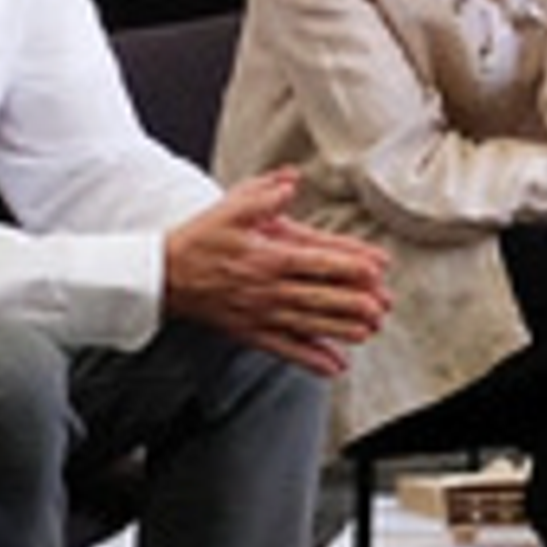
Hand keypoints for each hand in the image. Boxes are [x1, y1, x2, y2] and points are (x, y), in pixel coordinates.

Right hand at [164, 171, 392, 376]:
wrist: (162, 275)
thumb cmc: (201, 239)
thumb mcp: (229, 208)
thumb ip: (263, 194)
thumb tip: (291, 180)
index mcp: (268, 257)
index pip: (318, 261)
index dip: (351, 264)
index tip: (379, 268)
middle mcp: (268, 288)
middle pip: (320, 296)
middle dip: (355, 302)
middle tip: (383, 306)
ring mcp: (260, 313)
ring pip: (308, 325)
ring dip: (341, 330)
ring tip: (369, 331)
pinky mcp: (250, 332)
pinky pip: (284, 349)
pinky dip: (310, 360)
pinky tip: (335, 366)